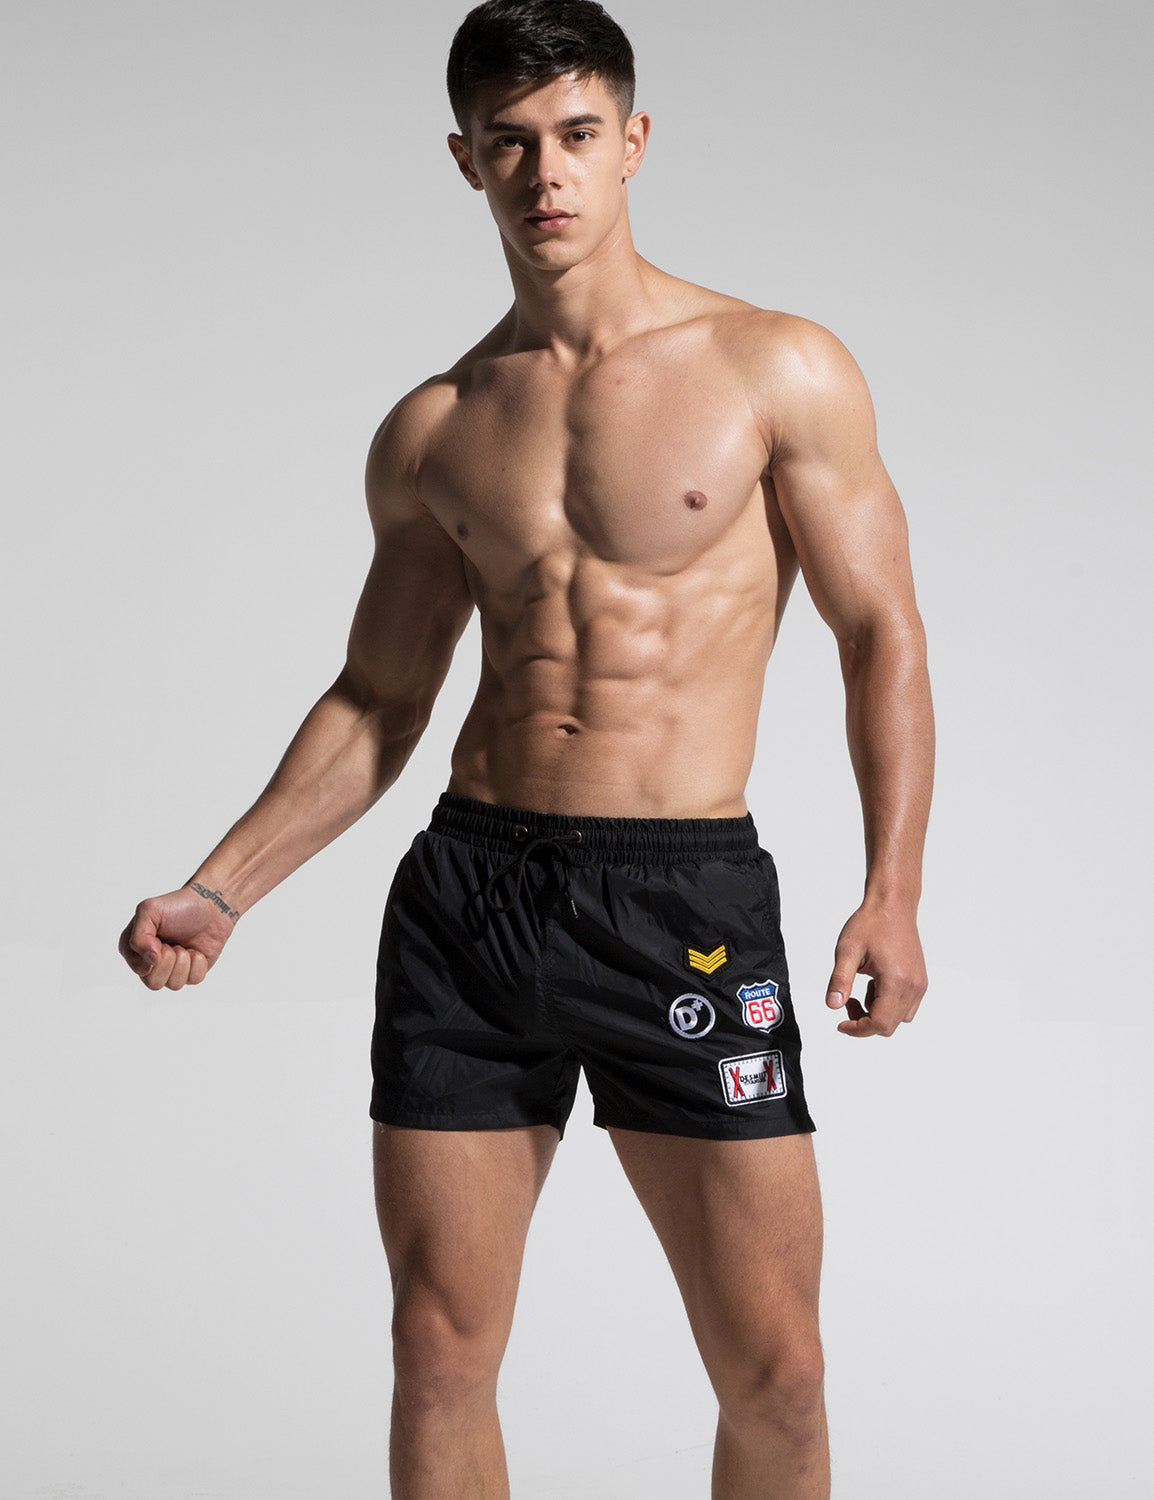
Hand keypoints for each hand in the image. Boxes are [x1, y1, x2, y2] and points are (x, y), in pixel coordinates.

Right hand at [118, 884, 237, 991]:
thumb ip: (139, 936)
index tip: (158, 938)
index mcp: (134, 949)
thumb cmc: (177, 906)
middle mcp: (150, 963)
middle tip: (173, 943)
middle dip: (168, 960)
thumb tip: (151, 960)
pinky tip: (197, 950)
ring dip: (184, 961)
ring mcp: (172, 969)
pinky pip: (194, 980)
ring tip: (184, 945)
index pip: (138, 968)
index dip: (151, 955)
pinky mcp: (191, 972)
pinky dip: (199, 963)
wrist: (210, 905)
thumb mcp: (149, 910)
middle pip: (154, 983)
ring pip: (174, 984)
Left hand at [825, 900, 926, 1037]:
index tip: (841, 1023)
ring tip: (863, 988)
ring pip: (898, 1019)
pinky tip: (875, 984)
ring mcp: (919, 985)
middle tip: (848, 1001)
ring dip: (877, 1013)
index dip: (857, 1029)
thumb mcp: (847, 950)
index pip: (879, 1023)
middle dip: (864, 1022)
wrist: (893, 906)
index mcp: (896, 980)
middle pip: (888, 1026)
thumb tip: (833, 1005)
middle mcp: (913, 986)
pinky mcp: (919, 981)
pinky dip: (888, 1005)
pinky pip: (905, 1007)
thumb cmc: (871, 923)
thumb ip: (839, 980)